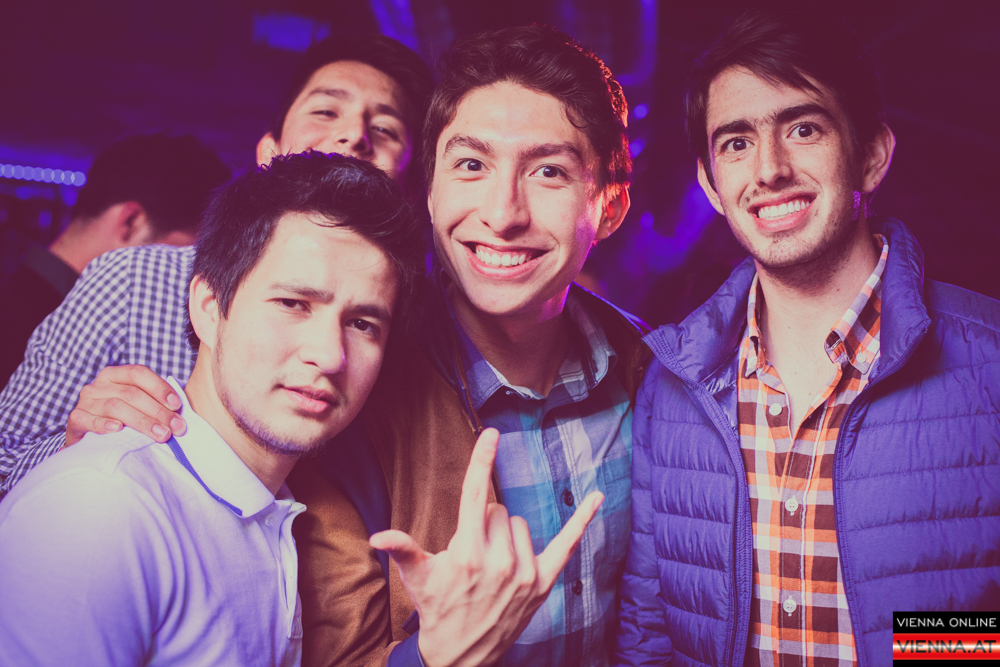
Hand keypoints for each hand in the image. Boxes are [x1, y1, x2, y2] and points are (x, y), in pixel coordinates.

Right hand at [66, 365, 185, 445]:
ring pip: (116, 406)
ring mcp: (86, 401)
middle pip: (131, 393)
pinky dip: (103, 424)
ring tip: (161, 434)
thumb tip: (181, 410)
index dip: (160, 387)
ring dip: (142, 421)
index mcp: (115, 375)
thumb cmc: (121, 420)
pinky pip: (88, 419)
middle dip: (158, 411)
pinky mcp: (75, 419)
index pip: (139, 373)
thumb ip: (154, 402)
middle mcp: (99, 385)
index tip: (177, 405)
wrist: (88, 440)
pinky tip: (117, 429)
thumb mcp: (137, 406)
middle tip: (176, 427)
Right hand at [369, 428, 602, 666]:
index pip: (475, 495)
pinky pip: (567, 543)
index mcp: (466, 553)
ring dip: (506, 535)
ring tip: (491, 564)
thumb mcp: (417, 578)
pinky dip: (583, 519)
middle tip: (471, 554)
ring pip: (519, 524)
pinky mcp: (542, 583)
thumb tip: (377, 537)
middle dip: (483, 522)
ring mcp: (523, 572)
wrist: (461, 656)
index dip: (481, 461)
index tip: (491, 434)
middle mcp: (498, 561)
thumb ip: (402, 550)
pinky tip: (597, 496)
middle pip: (497, 510)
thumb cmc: (436, 608)